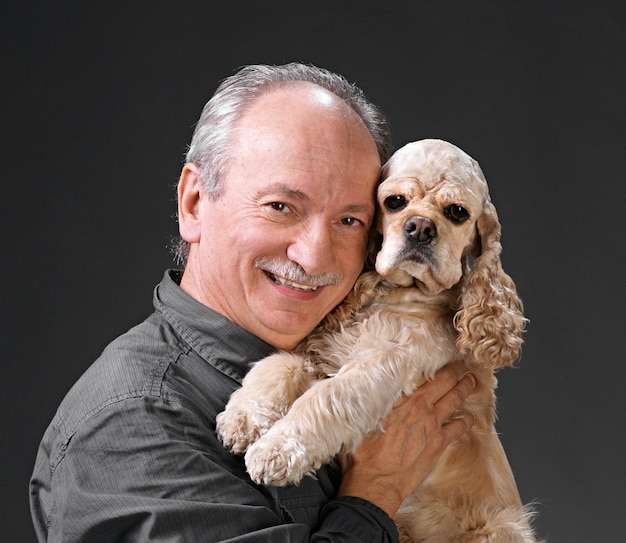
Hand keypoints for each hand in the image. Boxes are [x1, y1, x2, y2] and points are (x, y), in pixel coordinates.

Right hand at [336, 361, 475, 517]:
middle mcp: (419, 406)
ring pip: (456, 399)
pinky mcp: (439, 443)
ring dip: (466, 388)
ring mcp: (432, 424)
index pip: (423, 371)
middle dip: (457, 370)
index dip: (435, 362)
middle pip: (445, 380)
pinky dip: (467, 419)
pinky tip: (470, 416)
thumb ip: (370, 400)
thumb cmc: (363, 452)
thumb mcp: (361, 417)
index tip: (440, 355)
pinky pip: (459, 427)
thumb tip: (364, 385)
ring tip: (471, 381)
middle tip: (463, 364)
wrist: (375, 482)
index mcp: (400, 396)